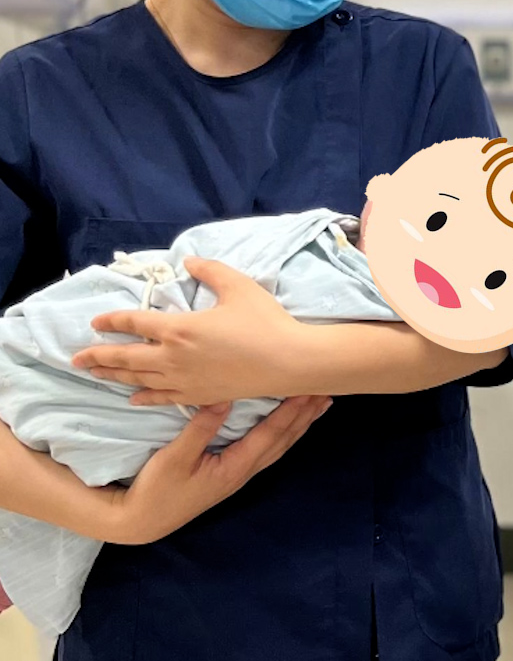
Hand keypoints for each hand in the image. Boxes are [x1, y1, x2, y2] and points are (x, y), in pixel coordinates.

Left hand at [73, 258, 309, 406]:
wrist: (289, 361)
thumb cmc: (265, 321)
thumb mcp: (239, 286)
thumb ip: (210, 271)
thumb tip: (188, 262)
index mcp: (179, 328)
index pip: (134, 324)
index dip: (112, 322)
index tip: (96, 323)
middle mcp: (173, 357)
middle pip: (126, 358)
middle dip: (98, 357)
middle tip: (76, 359)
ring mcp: (184, 380)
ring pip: (139, 379)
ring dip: (114, 377)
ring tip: (95, 375)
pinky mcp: (199, 395)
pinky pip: (162, 398)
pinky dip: (144, 398)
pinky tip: (133, 398)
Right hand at [100, 396, 330, 543]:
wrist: (142, 522)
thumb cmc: (156, 490)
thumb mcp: (174, 458)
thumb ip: (200, 428)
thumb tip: (225, 398)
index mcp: (235, 467)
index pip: (272, 434)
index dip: (293, 410)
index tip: (309, 390)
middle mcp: (244, 472)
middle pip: (283, 439)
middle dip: (305, 415)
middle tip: (326, 390)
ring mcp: (239, 475)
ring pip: (278, 446)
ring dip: (299, 424)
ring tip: (317, 405)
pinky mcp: (231, 475)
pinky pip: (267, 450)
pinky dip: (283, 434)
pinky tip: (287, 426)